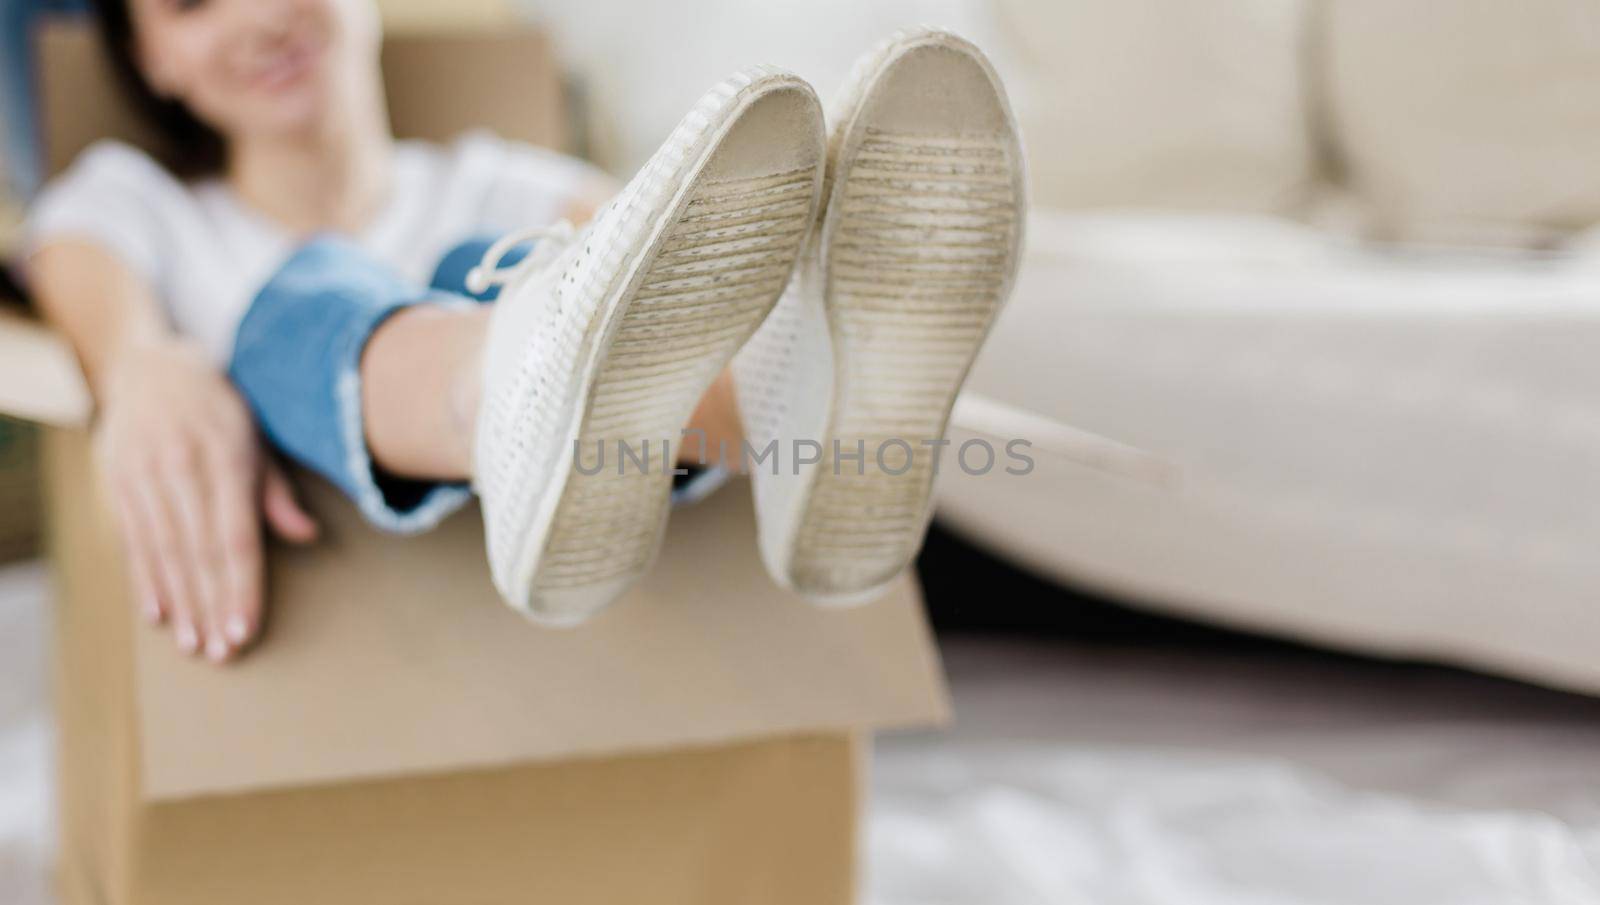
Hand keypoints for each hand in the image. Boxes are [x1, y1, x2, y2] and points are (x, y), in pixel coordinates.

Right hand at [94, 338, 318, 662]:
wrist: (149, 365)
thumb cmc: (221, 408)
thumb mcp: (258, 437)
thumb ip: (277, 491)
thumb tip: (308, 536)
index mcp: (226, 458)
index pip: (235, 537)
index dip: (242, 587)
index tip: (247, 628)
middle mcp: (181, 469)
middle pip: (199, 553)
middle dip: (213, 606)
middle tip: (225, 652)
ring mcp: (143, 476)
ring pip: (164, 552)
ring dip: (181, 603)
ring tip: (195, 644)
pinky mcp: (116, 483)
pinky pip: (133, 541)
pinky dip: (145, 581)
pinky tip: (158, 615)